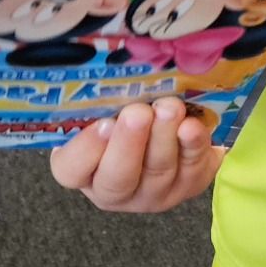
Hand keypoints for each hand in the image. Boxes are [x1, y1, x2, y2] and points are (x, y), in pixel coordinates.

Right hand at [50, 98, 224, 212]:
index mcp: (84, 171)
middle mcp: (115, 190)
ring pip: (158, 170)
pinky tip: (192, 125)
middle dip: (129, 143)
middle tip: (138, 112)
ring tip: (169, 107)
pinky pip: (193, 168)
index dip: (85, 149)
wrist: (171, 131)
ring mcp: (154, 193)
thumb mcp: (104, 109)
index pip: (72, 169)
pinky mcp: (189, 185)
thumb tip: (107, 73)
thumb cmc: (125, 116)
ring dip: (164, 136)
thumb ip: (99, 99)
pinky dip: (194, 145)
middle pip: (117, 177)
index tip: (102, 122)